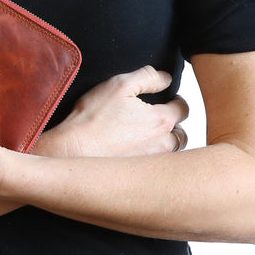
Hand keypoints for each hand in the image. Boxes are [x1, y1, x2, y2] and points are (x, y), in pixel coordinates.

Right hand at [36, 66, 189, 158]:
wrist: (71, 151)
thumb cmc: (91, 119)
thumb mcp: (118, 85)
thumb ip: (148, 77)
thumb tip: (166, 79)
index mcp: (161, 120)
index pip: (184, 108)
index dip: (175, 101)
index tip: (166, 101)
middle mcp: (163, 145)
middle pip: (182, 134)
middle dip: (173, 125)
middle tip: (155, 120)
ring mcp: (152, 163)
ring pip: (170, 152)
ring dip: (164, 144)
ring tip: (145, 138)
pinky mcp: (140, 176)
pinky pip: (155, 167)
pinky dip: (151, 160)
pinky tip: (135, 153)